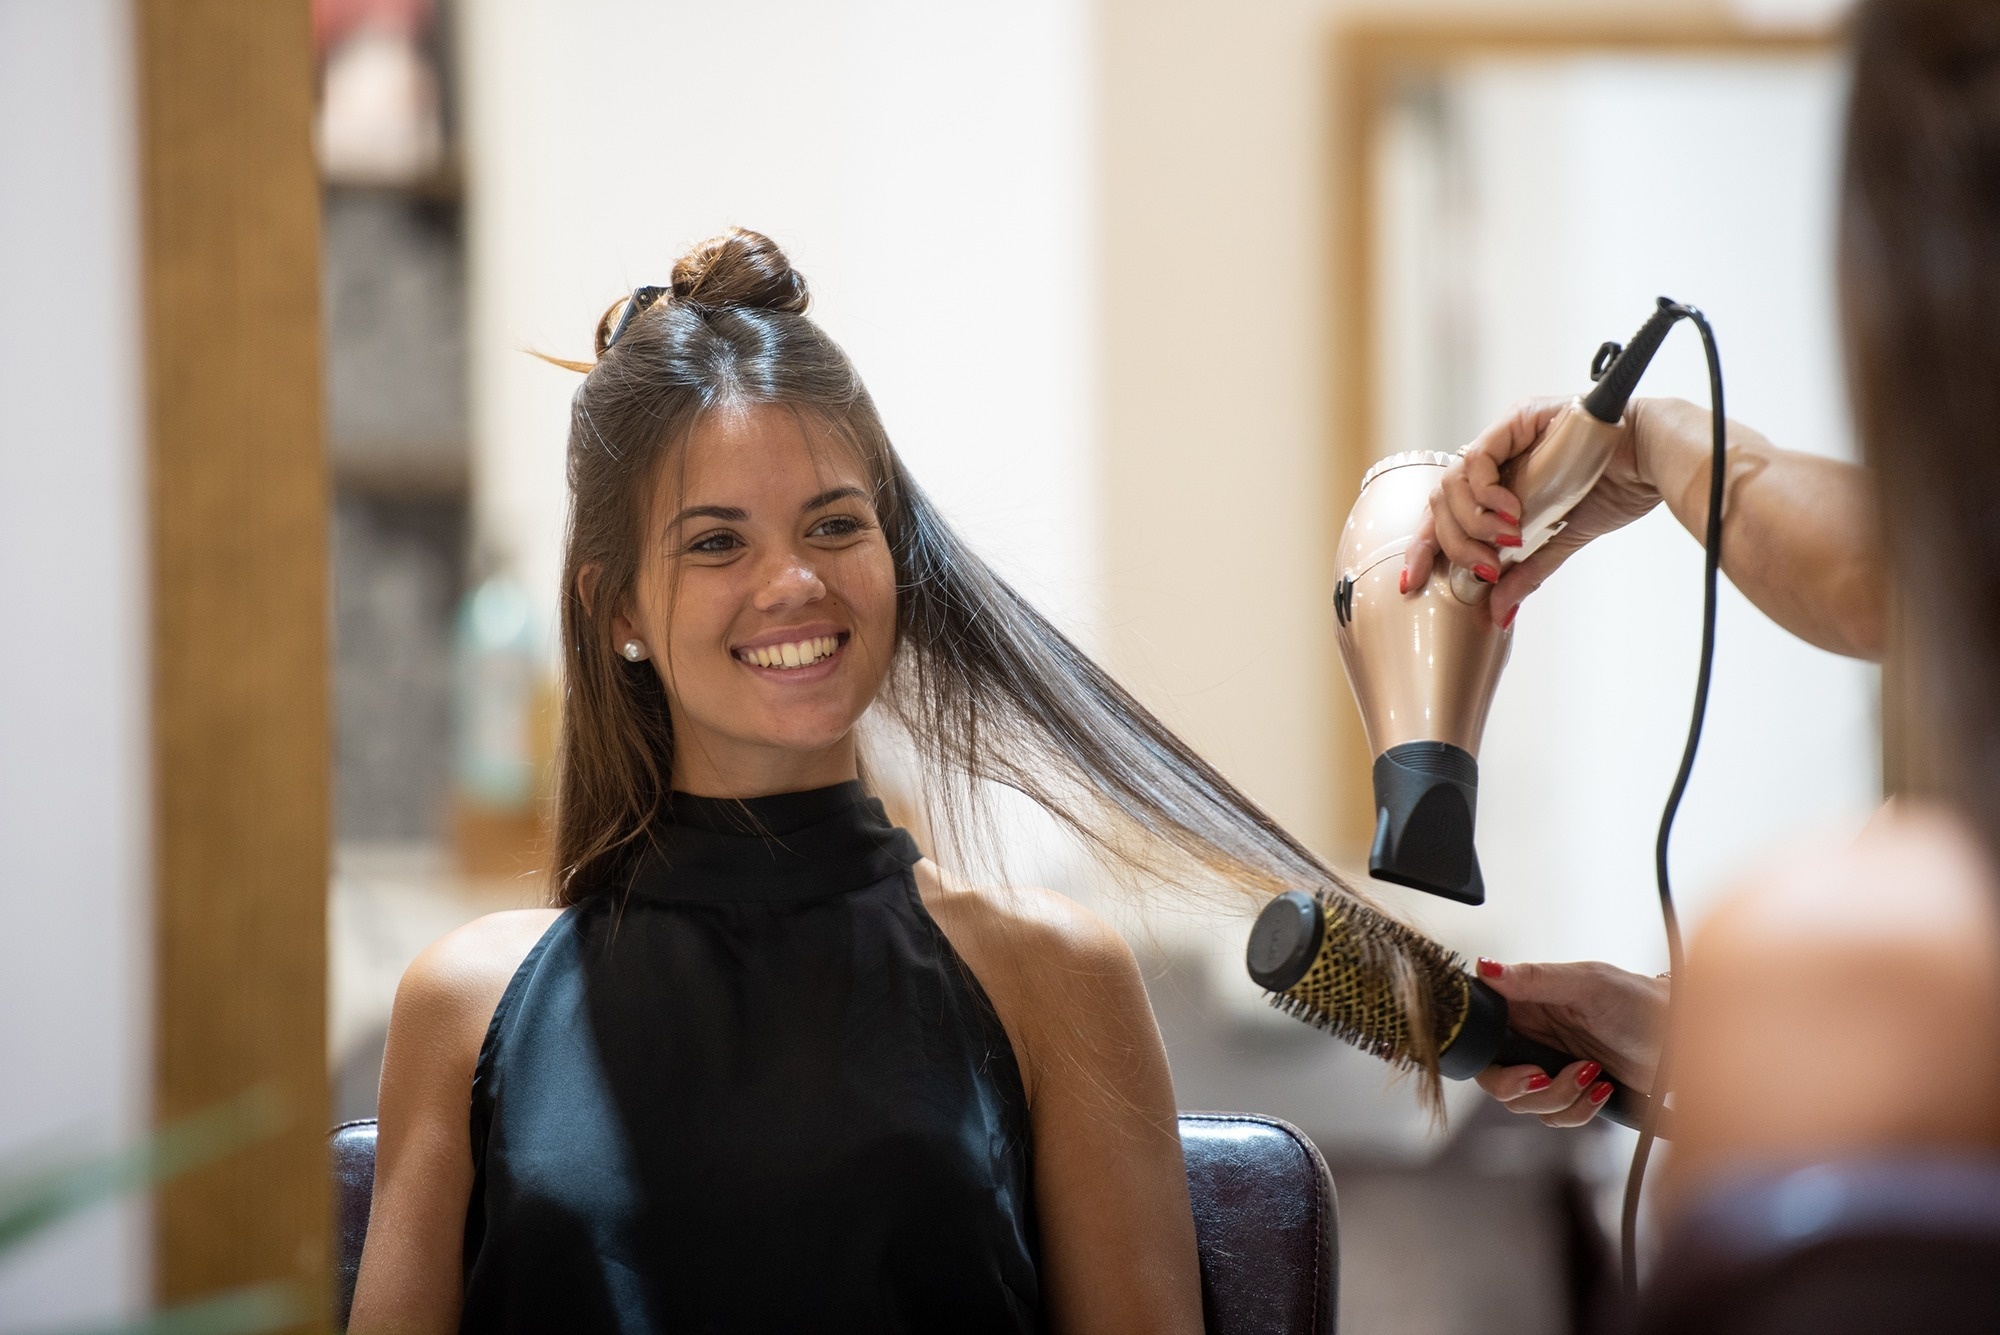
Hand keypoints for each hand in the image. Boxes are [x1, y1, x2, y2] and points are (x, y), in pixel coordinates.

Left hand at [1402, 398, 1665, 627]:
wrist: (1655, 462)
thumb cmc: (1616, 489)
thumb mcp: (1559, 540)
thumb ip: (1525, 572)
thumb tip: (1498, 613)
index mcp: (1498, 481)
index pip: (1445, 515)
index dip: (1424, 548)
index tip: (1411, 583)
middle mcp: (1495, 455)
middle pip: (1442, 501)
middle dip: (1455, 544)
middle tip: (1485, 569)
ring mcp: (1504, 436)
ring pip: (1452, 482)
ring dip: (1472, 524)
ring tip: (1506, 543)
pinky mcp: (1517, 420)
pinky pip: (1478, 457)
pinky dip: (1486, 493)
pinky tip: (1511, 514)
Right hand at [1471, 958, 1668, 1127]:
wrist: (1686, 1040)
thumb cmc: (1640, 1001)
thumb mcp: (1587, 983)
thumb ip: (1533, 978)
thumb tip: (1486, 967)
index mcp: (1526, 1003)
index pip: (1481, 1033)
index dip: (1487, 1056)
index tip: (1517, 1062)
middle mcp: (1532, 1036)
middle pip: (1495, 1077)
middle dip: (1520, 1087)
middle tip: (1543, 1077)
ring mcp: (1552, 1067)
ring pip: (1524, 1103)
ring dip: (1559, 1097)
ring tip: (1592, 1075)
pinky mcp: (1574, 1092)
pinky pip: (1556, 1117)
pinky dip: (1578, 1110)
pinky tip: (1603, 1088)